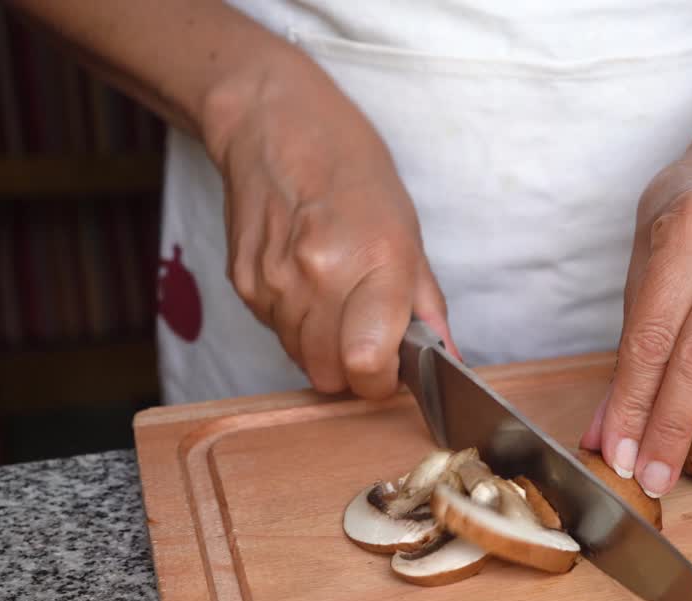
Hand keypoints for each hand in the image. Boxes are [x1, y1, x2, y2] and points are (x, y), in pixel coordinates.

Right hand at [207, 58, 456, 397]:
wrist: (277, 127)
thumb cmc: (352, 171)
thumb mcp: (408, 232)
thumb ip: (426, 306)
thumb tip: (449, 359)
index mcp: (374, 259)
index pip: (368, 363)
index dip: (383, 381)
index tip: (393, 369)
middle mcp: (320, 274)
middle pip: (332, 374)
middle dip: (355, 370)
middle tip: (369, 337)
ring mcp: (274, 281)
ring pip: (302, 359)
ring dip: (324, 348)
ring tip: (338, 300)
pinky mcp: (242, 284)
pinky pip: (276, 333)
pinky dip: (297, 325)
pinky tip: (307, 285)